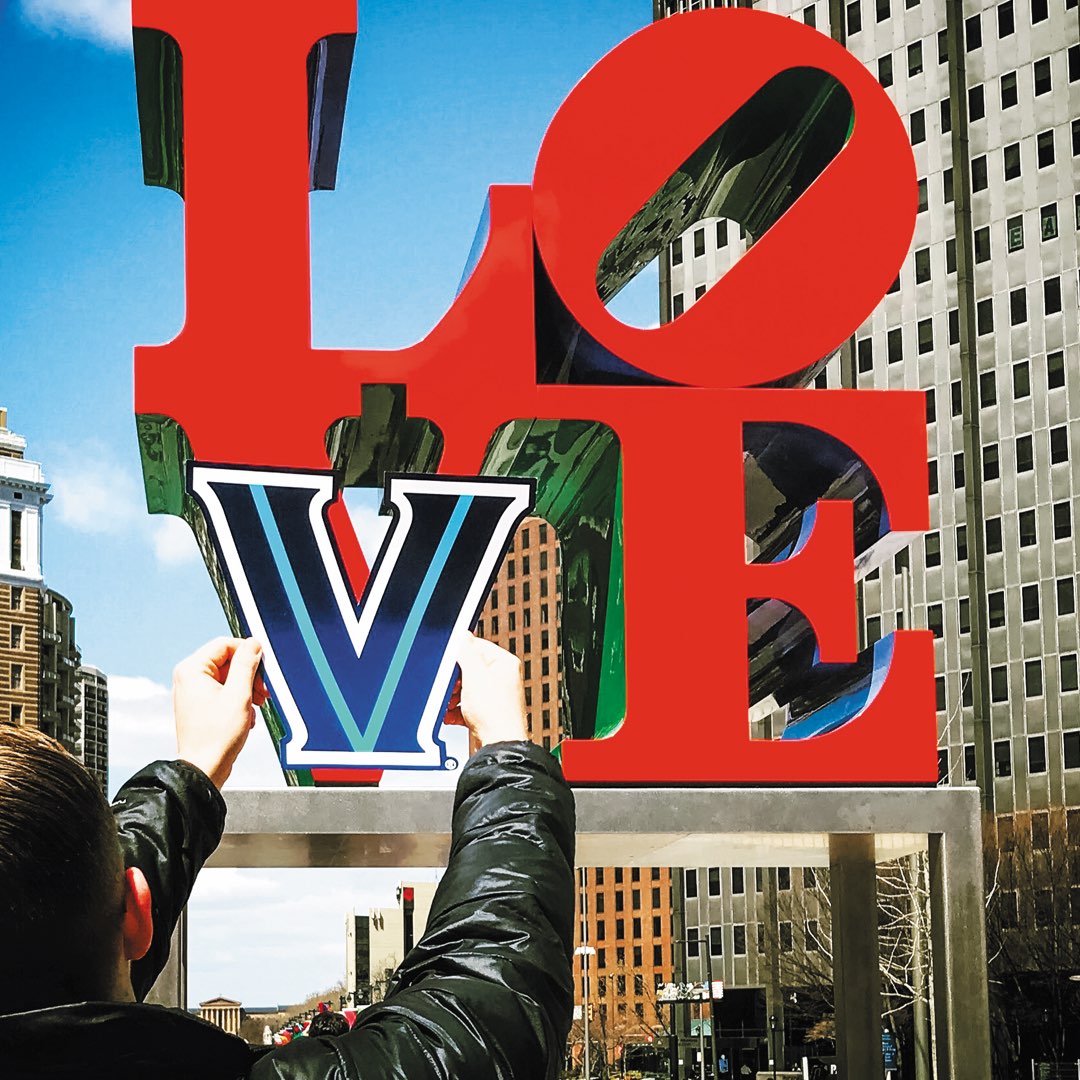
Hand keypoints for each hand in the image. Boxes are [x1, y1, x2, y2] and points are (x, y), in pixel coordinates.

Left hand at [172, 637, 268, 788]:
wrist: (205, 768)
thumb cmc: (216, 737)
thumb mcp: (239, 694)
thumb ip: (246, 665)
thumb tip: (253, 645)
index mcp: (192, 670)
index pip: (225, 645)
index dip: (248, 652)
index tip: (264, 665)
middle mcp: (189, 677)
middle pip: (228, 660)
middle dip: (249, 674)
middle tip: (263, 689)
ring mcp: (194, 692)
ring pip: (229, 676)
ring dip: (247, 688)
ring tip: (257, 704)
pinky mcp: (201, 705)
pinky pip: (225, 691)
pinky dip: (239, 699)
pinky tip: (247, 715)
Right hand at [445, 633, 527, 746]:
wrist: (498, 746)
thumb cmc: (496, 714)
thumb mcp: (475, 675)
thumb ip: (467, 651)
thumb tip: (462, 635)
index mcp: (504, 663)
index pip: (477, 646)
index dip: (459, 653)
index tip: (447, 661)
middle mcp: (501, 678)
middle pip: (468, 668)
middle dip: (453, 679)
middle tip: (448, 686)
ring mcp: (494, 696)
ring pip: (465, 688)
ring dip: (452, 696)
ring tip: (448, 703)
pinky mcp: (485, 713)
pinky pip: (466, 705)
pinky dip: (456, 709)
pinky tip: (451, 715)